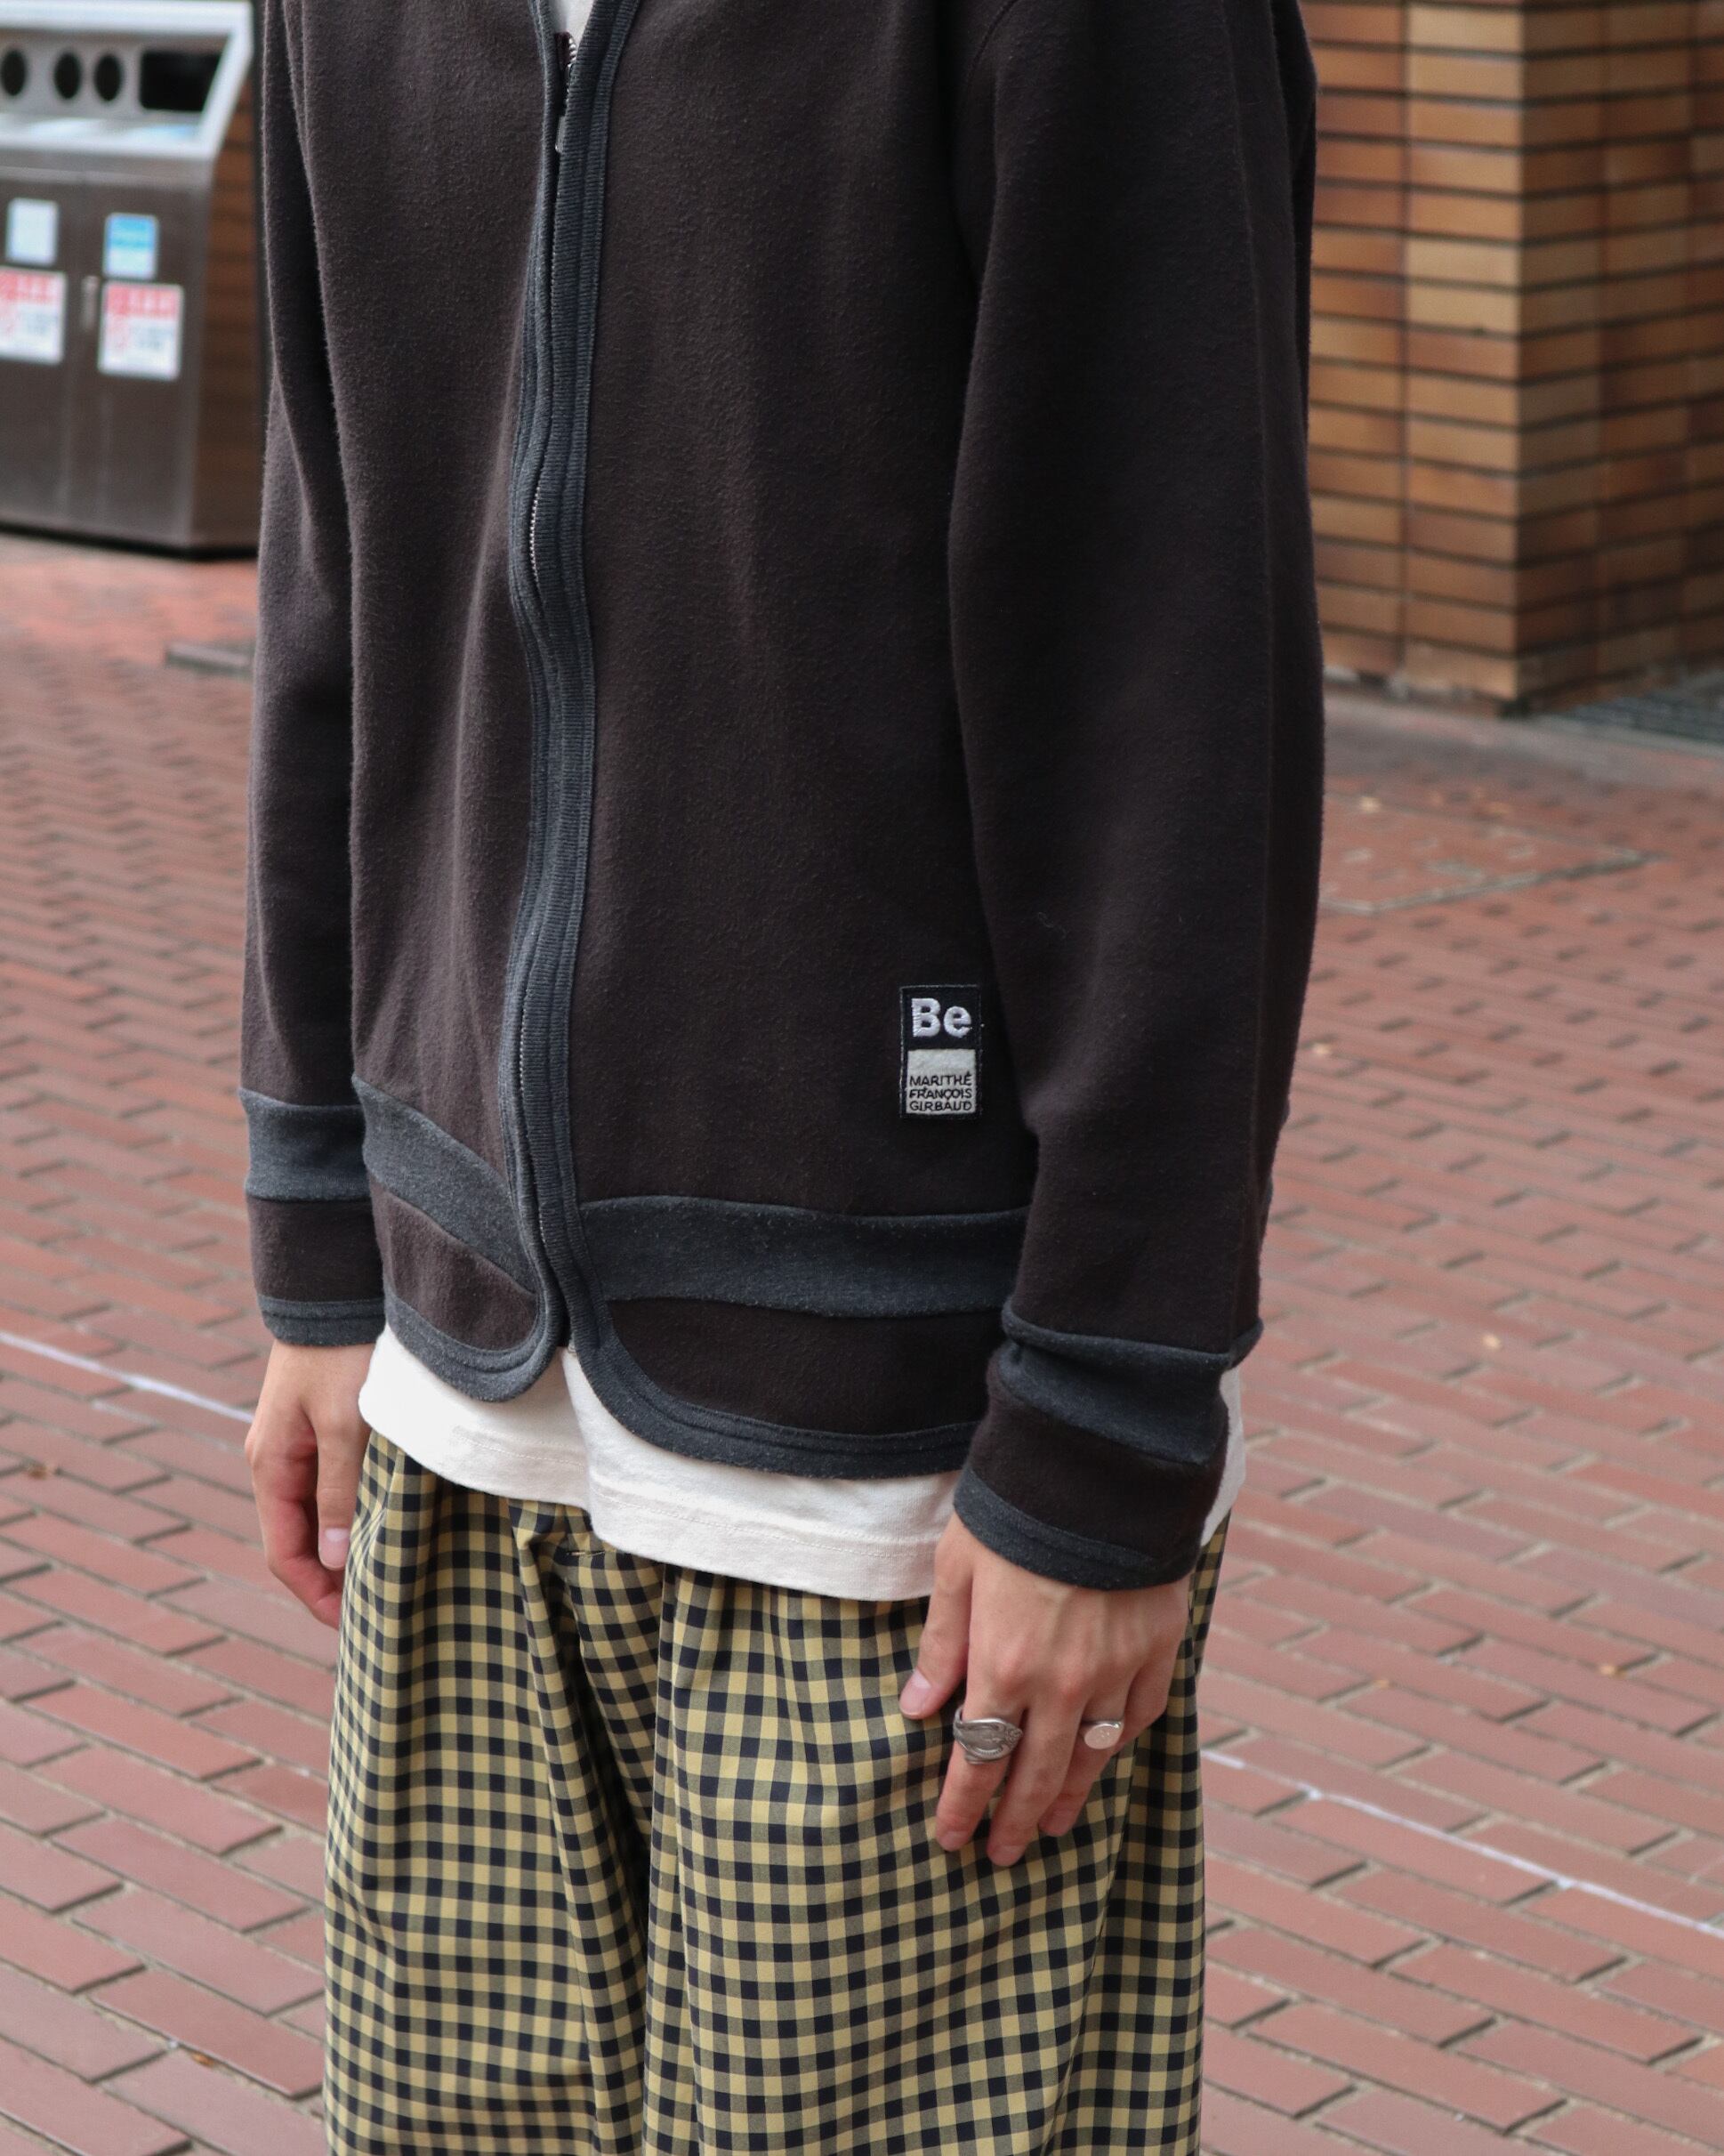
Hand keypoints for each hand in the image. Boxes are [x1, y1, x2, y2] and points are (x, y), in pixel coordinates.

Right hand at [244, 1341, 374, 1628]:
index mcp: (271, 1465)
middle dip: (333, 1581)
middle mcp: (278, 1460)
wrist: (338, 1287)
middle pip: (300, 1540)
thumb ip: (340, 1491)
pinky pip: (334, 1486)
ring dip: (346, 1548)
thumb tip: (333, 1560)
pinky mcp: (324, 1427)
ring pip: (319, 1514)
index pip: (285, 1553)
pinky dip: (355, 1514)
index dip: (317, 1596)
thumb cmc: (344, 1353)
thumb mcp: (346, 1425)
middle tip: (379, 1614)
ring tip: (389, 1578)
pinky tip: (388, 1525)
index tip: (356, 1629)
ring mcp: (300, 1443)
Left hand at [899, 1512, 1190, 1865]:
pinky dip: (1120, 1743)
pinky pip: (1141, 1714)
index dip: (963, 1805)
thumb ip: (942, 1645)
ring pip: (1092, 1757)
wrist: (1097, 1467)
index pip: (978, 1759)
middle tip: (1002, 1854)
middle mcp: (1063, 1683)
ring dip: (1069, 1798)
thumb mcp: (957, 1570)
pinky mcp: (1159, 1646)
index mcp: (1003, 1666)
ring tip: (1052, 1826)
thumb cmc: (1013, 1512)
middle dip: (1014, 1820)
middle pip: (1037, 1774)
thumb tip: (915, 1708)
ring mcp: (1117, 1669)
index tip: (950, 1839)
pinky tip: (1105, 1758)